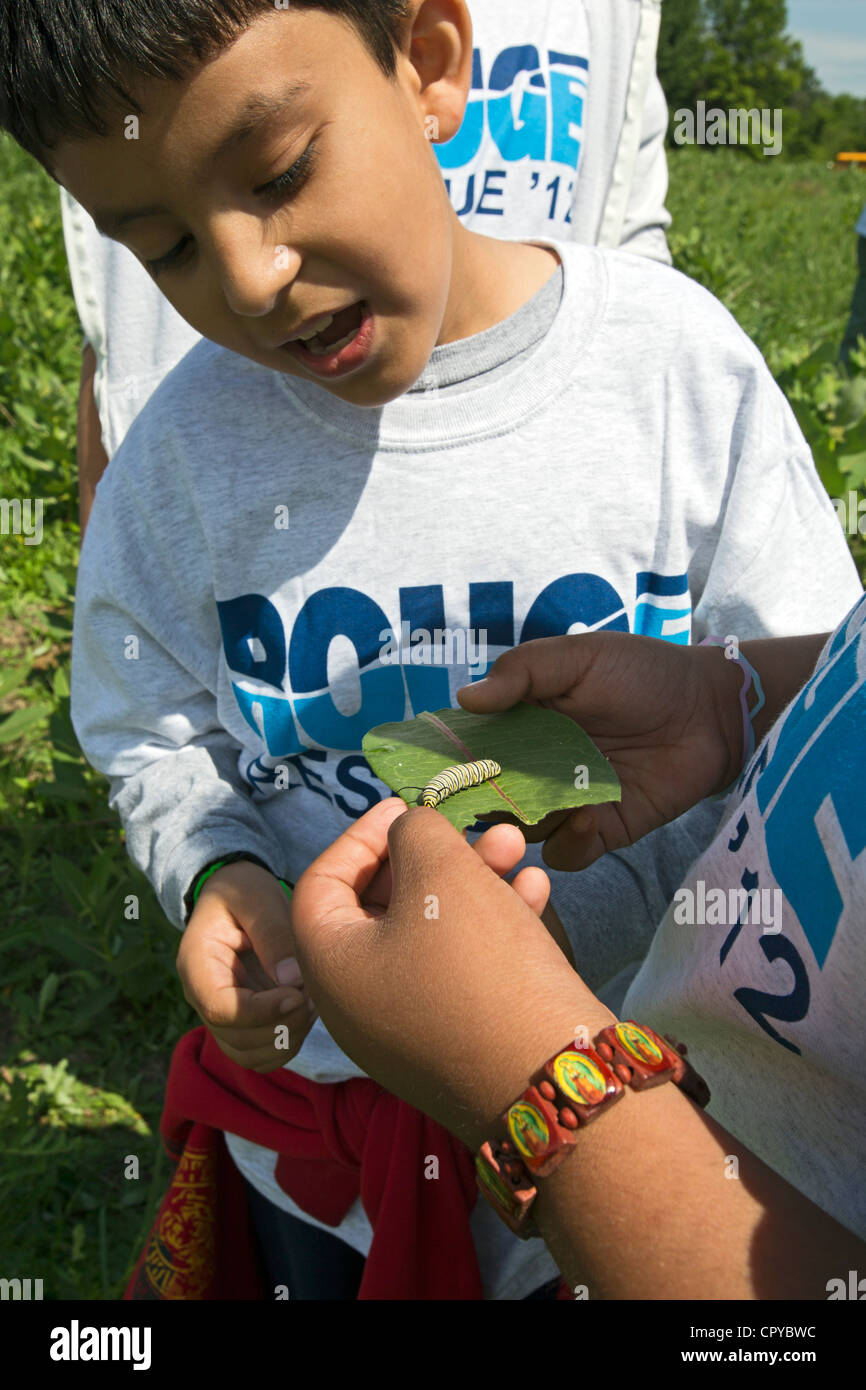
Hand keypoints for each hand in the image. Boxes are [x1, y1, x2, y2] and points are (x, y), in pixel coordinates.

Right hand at [176, 860, 317, 1072]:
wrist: (236, 896)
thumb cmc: (244, 890)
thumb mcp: (256, 897)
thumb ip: (273, 933)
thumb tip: (293, 982)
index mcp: (196, 964)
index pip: (220, 1008)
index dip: (262, 1011)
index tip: (298, 995)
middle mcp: (202, 997)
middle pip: (237, 1039)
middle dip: (282, 1026)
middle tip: (313, 997)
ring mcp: (220, 1015)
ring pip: (250, 1055)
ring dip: (287, 1038)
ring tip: (311, 1003)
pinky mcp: (241, 1023)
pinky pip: (261, 1054)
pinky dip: (288, 1043)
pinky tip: (306, 1011)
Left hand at [291, 799, 612, 1148]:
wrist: (549, 1080)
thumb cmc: (477, 964)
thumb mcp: (440, 874)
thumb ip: (415, 834)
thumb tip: (409, 832)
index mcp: (329, 966)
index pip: (322, 884)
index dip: (361, 836)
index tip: (405, 808)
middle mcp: (357, 1004)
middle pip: (381, 908)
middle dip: (430, 856)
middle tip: (472, 827)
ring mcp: (407, 1030)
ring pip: (430, 934)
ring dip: (471, 882)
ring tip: (516, 849)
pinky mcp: (457, 1045)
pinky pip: (460, 971)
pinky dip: (491, 926)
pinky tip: (535, 894)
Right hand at [457, 632, 742, 870]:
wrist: (711, 708)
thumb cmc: (642, 672)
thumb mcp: (578, 658)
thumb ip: (522, 672)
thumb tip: (465, 699)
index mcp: (521, 724)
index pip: (470, 750)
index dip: (449, 762)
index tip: (433, 770)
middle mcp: (535, 768)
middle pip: (487, 800)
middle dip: (478, 806)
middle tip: (484, 800)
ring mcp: (567, 803)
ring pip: (521, 833)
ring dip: (523, 827)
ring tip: (544, 806)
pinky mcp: (601, 831)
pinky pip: (567, 854)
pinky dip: (570, 843)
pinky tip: (588, 816)